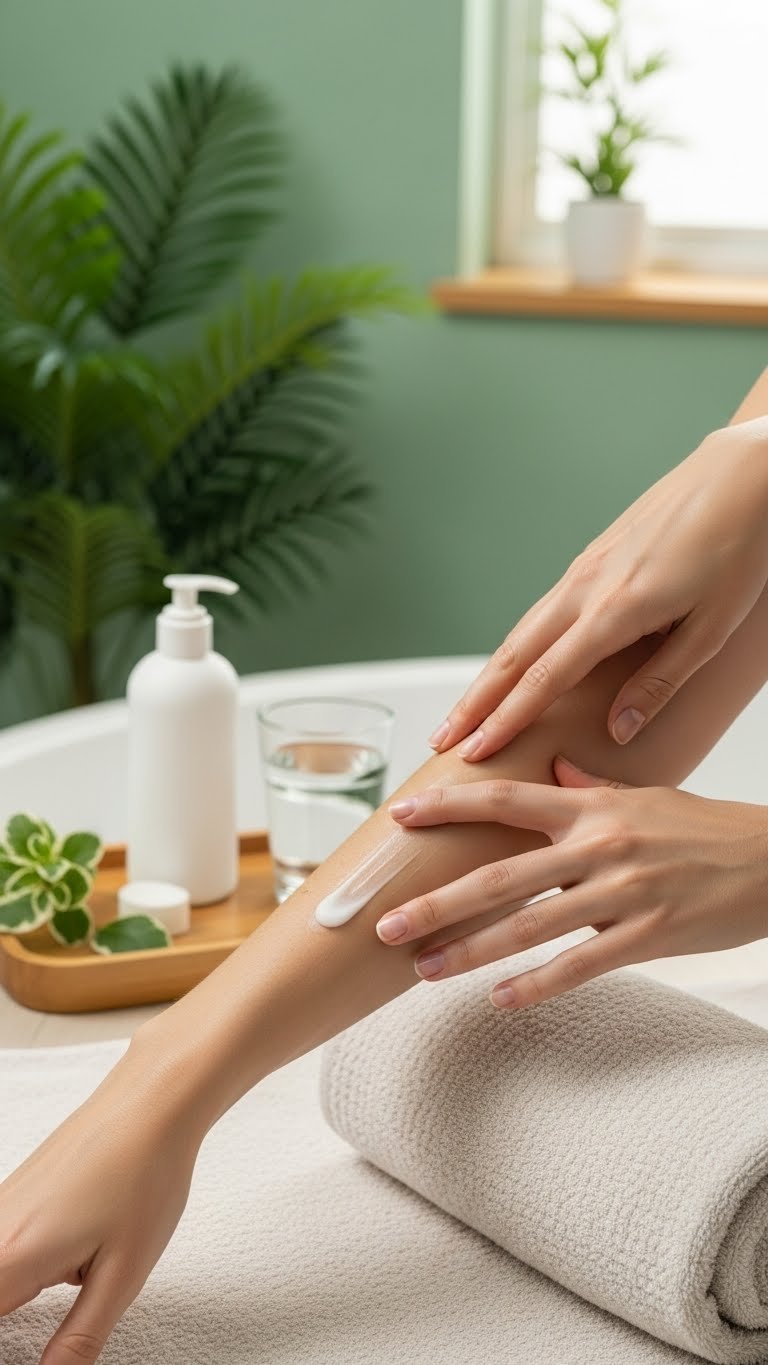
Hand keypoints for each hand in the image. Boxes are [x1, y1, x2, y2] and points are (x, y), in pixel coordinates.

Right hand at [0, 1037, 201, 1362]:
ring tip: (78, 1274)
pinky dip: (14, 1271)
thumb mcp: (123, 1274)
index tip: (35, 1347)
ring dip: (11, 1299)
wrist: (153, 1101)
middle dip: (10, 1320)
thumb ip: (78, 1340)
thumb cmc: (146, 1174)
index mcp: (9, 1260)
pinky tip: (59, 1260)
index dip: (7, 1347)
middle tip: (80, 1289)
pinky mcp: (12, 1193)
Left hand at [376, 758, 767, 1008]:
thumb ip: (591, 784)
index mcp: (593, 807)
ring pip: (530, 926)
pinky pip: (580, 966)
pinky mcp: (648, 937)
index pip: (506, 798)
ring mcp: (622, 894)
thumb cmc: (707, 828)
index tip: (402, 816)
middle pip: (501, 875)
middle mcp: (599, 846)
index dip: (450, 805)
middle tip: (386, 924)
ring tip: (424, 970)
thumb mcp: (646, 794)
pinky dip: (536, 986)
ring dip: (470, 951)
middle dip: (437, 902)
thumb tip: (550, 761)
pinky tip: (500, 1000)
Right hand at [429, 418, 767, 759]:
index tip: (475, 751)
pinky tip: (509, 666)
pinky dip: (514, 646)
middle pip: (514, 655)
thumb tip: (618, 731)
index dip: (507, 720)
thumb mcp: (713, 629)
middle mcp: (586, 587)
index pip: (546, 678)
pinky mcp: (590, 557)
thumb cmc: (740, 548)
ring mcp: (584, 568)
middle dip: (474, 703)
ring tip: (465, 712)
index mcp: (616, 609)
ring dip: (488, 675)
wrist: (742, 477)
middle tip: (441, 741)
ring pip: (521, 631)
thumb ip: (661, 682)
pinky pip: (540, 611)